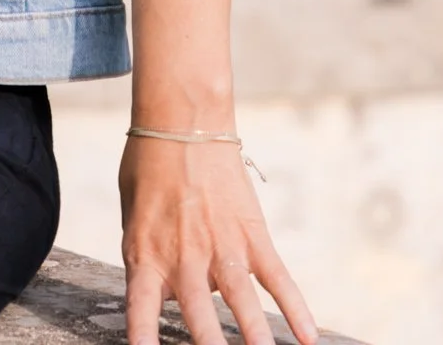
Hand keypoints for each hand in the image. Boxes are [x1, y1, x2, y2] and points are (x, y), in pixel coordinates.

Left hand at [119, 132, 317, 344]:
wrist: (181, 120)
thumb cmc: (149, 167)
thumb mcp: (134, 216)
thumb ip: (148, 259)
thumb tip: (168, 297)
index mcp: (146, 254)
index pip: (141, 310)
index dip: (144, 340)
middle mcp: (184, 256)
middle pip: (198, 313)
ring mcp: (221, 245)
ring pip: (241, 300)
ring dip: (254, 334)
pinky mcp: (251, 233)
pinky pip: (276, 276)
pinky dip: (294, 307)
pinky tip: (308, 337)